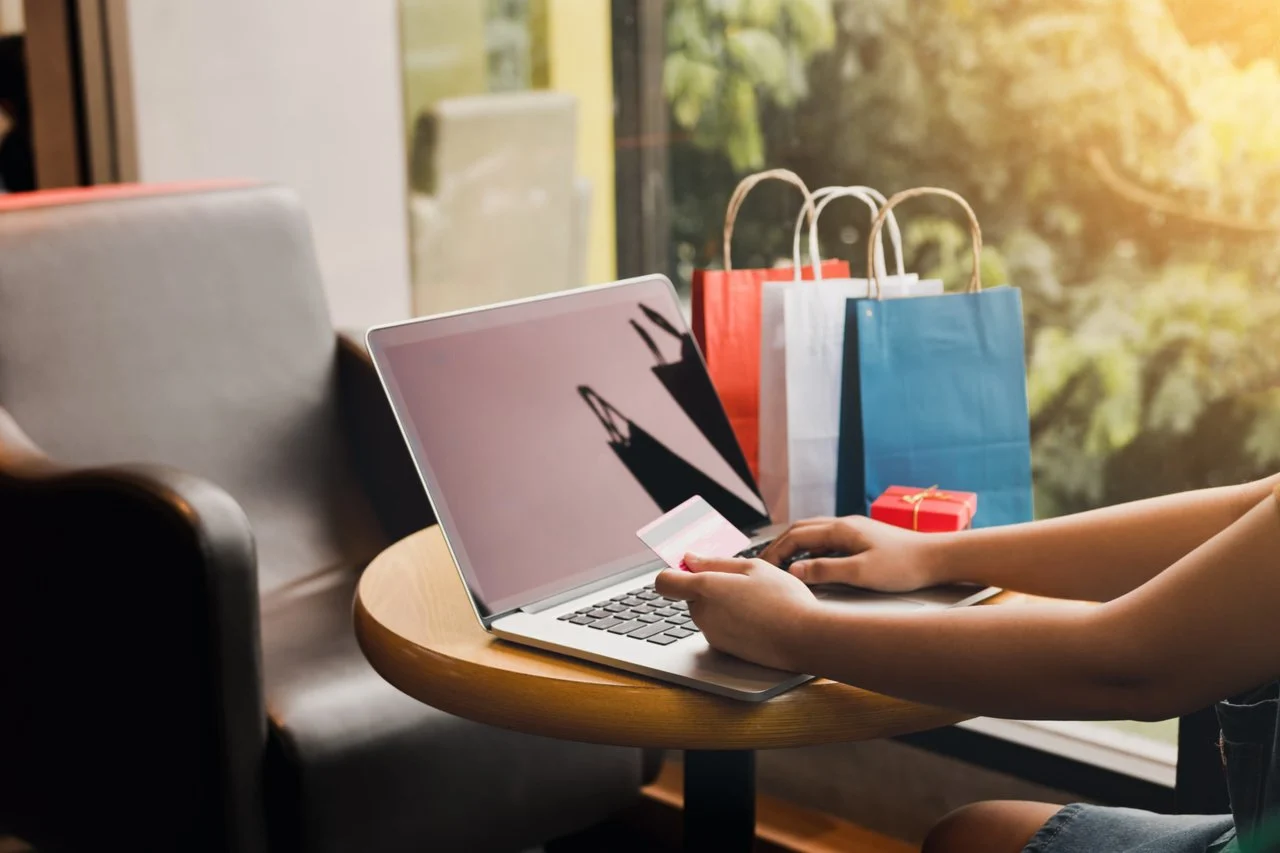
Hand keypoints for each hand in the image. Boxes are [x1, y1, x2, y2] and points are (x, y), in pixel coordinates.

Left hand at [654, 555, 817, 670]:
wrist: (804, 640)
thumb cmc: (783, 600)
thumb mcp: (752, 567)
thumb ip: (715, 562)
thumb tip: (690, 559)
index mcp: (705, 589)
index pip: (665, 581)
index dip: (675, 571)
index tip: (692, 566)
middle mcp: (702, 614)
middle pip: (690, 595)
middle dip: (708, 586)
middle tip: (741, 580)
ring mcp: (712, 634)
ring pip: (706, 611)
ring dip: (722, 603)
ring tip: (755, 600)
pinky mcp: (724, 649)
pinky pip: (719, 627)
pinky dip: (731, 620)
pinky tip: (757, 617)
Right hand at [760, 515, 943, 591]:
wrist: (936, 558)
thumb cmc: (904, 566)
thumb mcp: (861, 573)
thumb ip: (825, 570)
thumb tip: (793, 572)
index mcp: (840, 529)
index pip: (796, 536)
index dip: (775, 552)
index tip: (762, 568)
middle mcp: (844, 524)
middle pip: (800, 529)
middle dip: (779, 545)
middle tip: (765, 564)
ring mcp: (853, 529)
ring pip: (813, 532)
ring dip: (794, 545)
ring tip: (781, 563)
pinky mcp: (862, 537)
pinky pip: (826, 538)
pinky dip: (809, 547)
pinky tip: (811, 561)